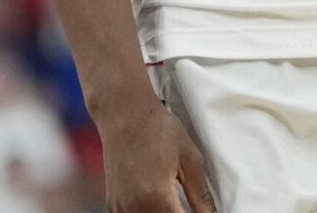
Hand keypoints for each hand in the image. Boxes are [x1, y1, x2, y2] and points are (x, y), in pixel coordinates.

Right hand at [100, 98, 218, 212]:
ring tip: (178, 204)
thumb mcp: (190, 160)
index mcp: (157, 197)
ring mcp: (120, 207)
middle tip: (191, 206)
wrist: (124, 113)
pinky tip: (161, 205)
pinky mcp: (114, 204)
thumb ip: (201, 195)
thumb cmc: (157, 129)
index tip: (202, 212)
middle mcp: (134, 207)